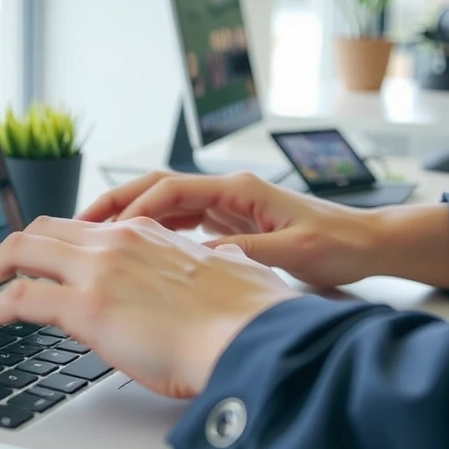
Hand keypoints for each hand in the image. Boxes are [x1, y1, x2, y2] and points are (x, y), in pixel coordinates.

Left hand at [0, 216, 299, 398]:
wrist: (258, 340)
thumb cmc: (250, 320)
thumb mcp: (223, 277)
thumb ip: (201, 269)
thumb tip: (206, 277)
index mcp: (146, 234)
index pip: (77, 228)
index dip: (44, 247)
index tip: (29, 267)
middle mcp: (116, 242)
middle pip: (37, 231)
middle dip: (1, 255)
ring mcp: (99, 270)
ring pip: (16, 254)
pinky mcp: (87, 307)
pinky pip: (16, 299)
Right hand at [77, 171, 448, 289]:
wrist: (369, 244)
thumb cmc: (338, 244)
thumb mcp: (292, 251)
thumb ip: (244, 252)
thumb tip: (199, 259)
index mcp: (238, 190)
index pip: (170, 189)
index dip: (133, 207)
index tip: (106, 231)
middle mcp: (226, 192)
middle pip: (156, 190)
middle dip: (115, 205)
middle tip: (79, 226)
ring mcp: (226, 206)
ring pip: (163, 206)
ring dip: (128, 220)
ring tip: (95, 241)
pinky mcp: (229, 224)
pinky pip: (178, 223)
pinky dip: (152, 233)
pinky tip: (134, 253)